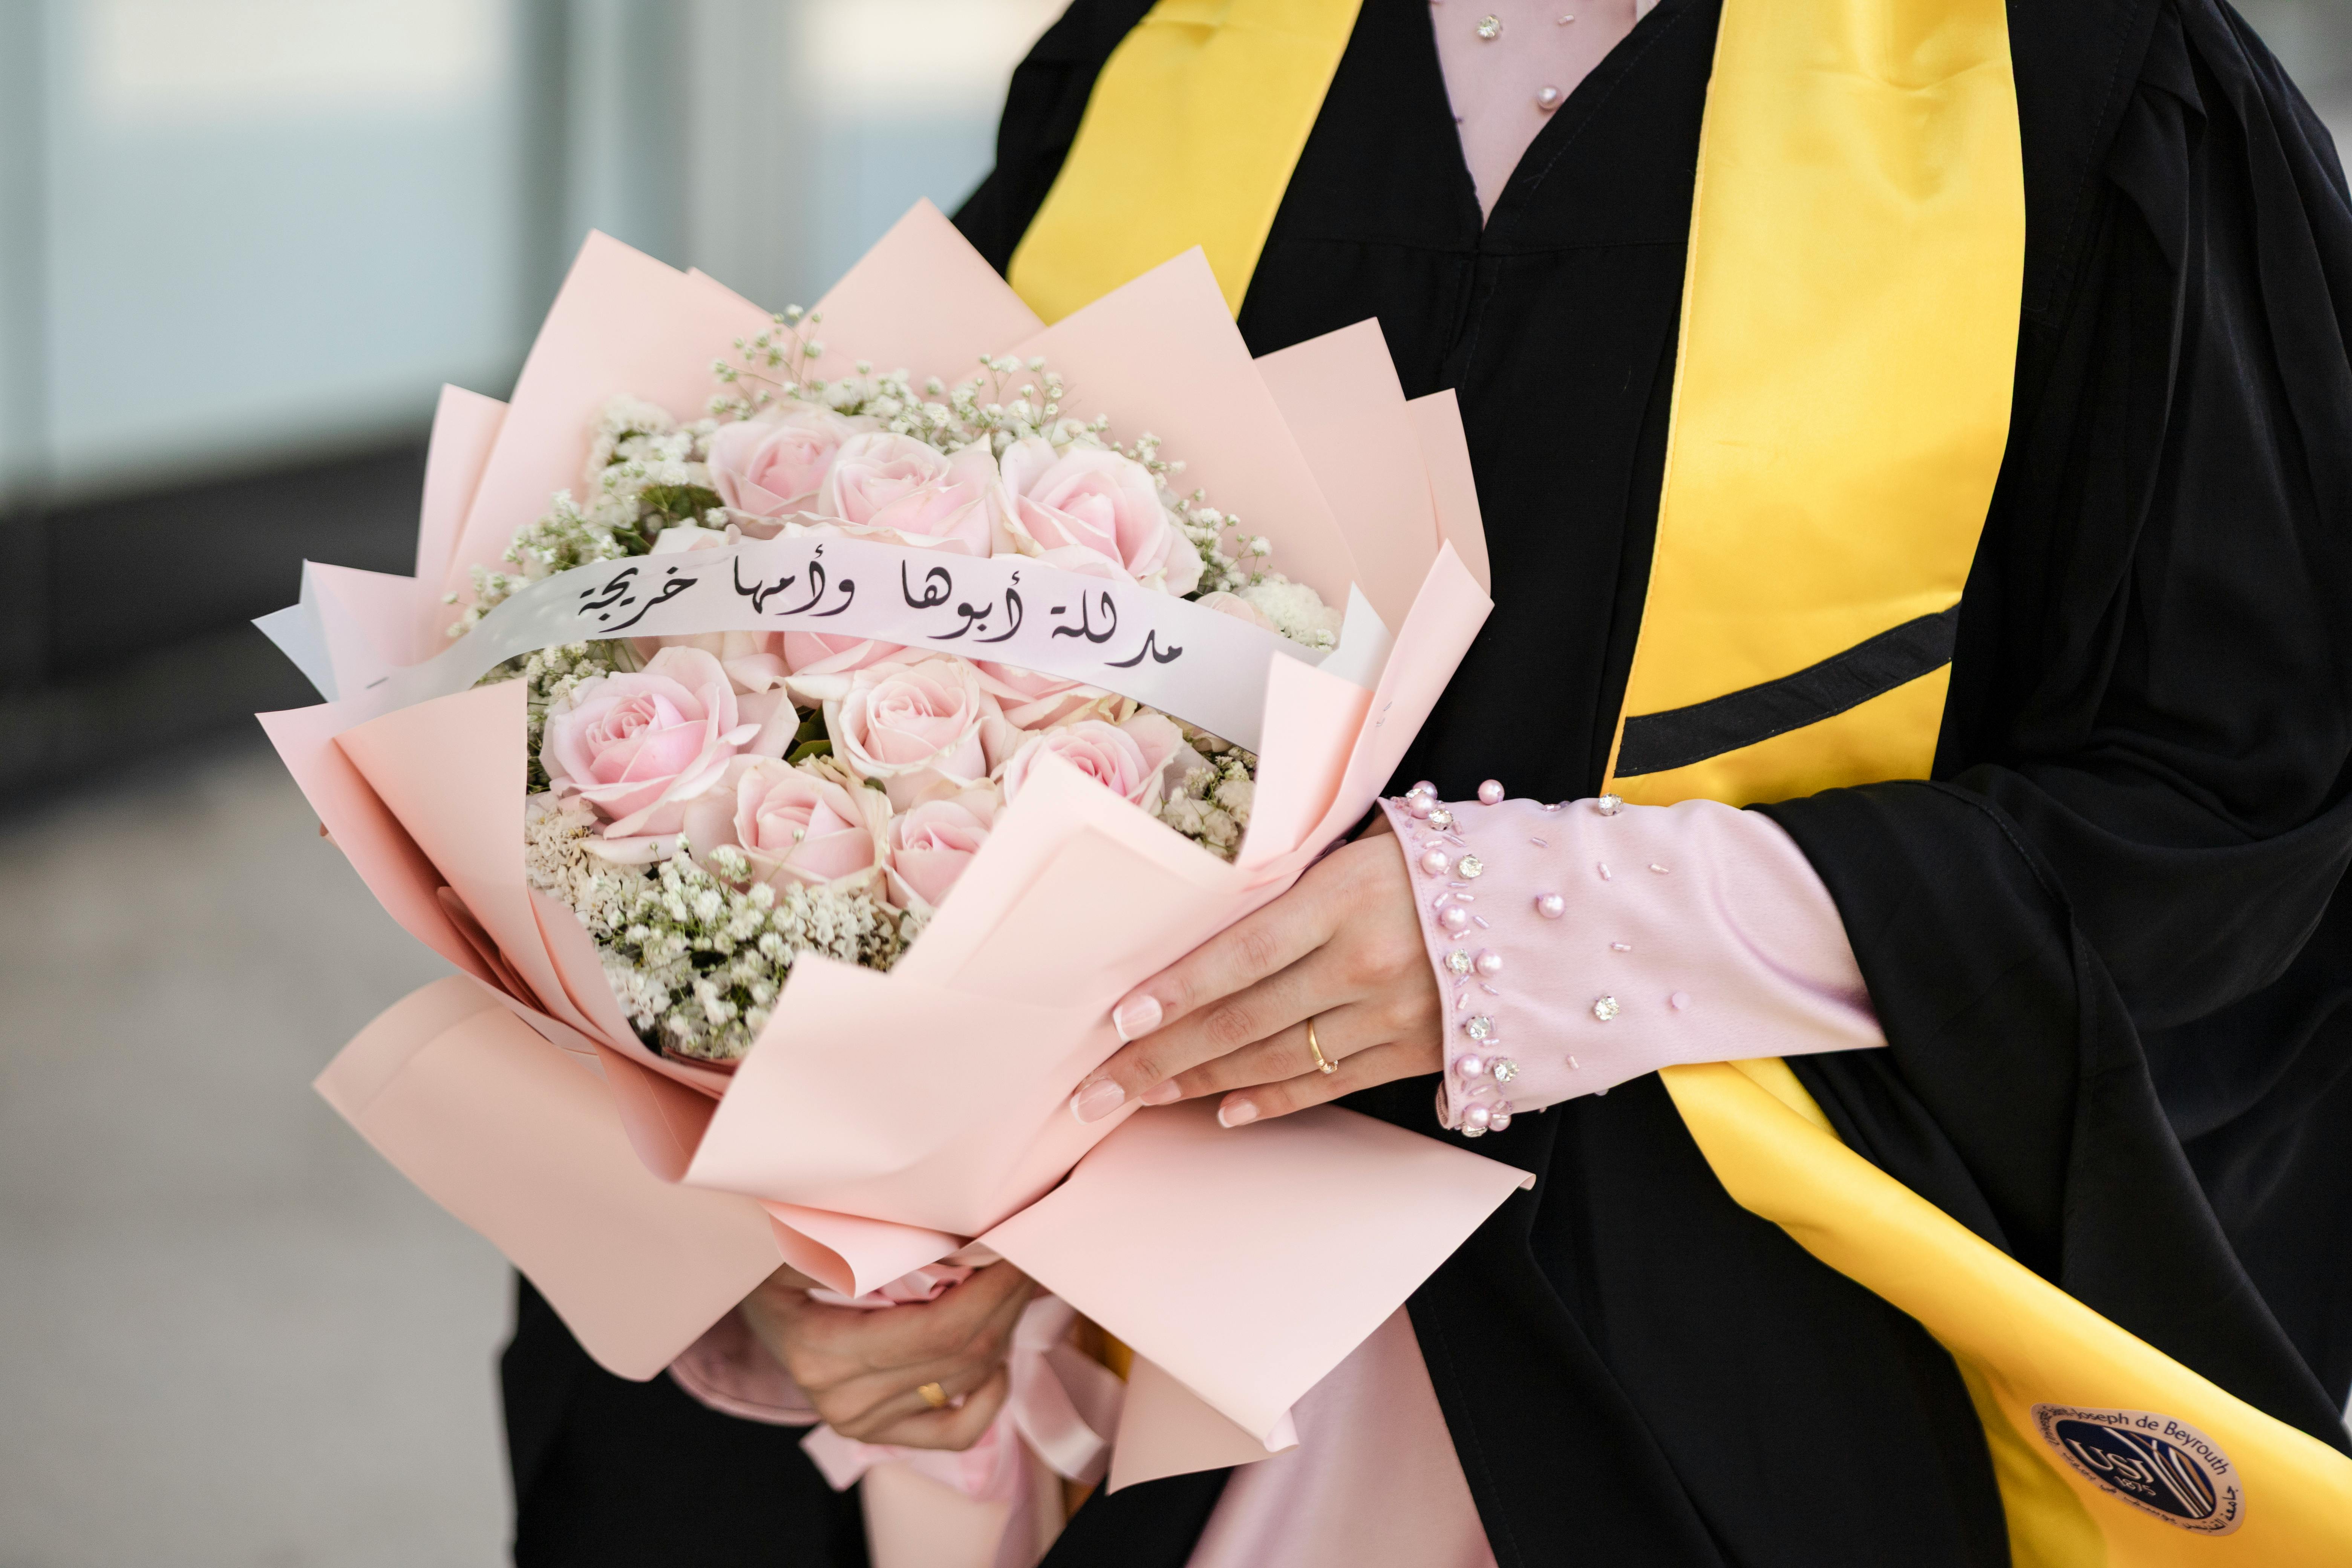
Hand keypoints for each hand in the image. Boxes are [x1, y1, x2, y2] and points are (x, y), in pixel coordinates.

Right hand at [740, 1261, 1035, 1448]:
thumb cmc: (778, 1260)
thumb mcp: (802, 1240)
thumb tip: (949, 1235)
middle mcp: (843, 1399)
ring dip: (1004, 1330)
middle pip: (960, 1354)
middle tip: (1028, 1252)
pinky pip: (955, 1433)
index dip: (990, 1291)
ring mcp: (861, 1423)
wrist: (754, 1304)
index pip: (937, 1329)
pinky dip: (990, 1400)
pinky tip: (999, 1359)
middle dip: (1006, 1300)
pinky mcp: (878, 1432)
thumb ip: (863, 1240)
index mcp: (822, 1351)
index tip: (1016, 1247)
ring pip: (966, 1382)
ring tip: (1015, 1283)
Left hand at [1070, 822, 1440, 1126]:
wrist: (1570, 913)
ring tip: (1142, 1095)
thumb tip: (1226, 911)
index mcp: (1348, 897)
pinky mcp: (1418, 1053)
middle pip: (1242, 1018)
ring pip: (1276, 1058)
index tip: (1119, 1017)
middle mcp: (1366, 962)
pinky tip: (1225, 1110)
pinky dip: (1273, 1099)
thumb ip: (1305, 882)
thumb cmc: (1458, 863)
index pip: (1239, 954)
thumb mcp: (1377, 846)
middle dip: (1160, 1056)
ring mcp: (1394, 1015)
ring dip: (1200, 1082)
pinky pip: (1330, 1083)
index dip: (1176, 990)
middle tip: (1096, 1087)